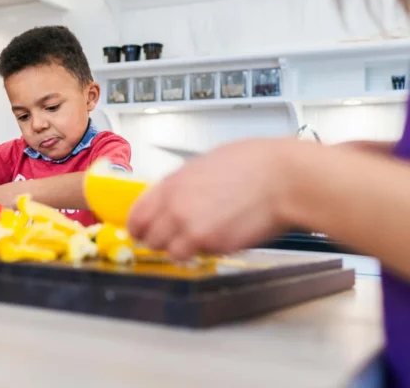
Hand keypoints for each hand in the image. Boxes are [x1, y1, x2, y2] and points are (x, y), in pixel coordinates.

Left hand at [127, 139, 297, 260]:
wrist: (283, 178)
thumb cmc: (256, 165)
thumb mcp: (207, 164)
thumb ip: (185, 184)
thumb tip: (175, 196)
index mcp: (172, 182)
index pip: (137, 213)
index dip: (139, 225)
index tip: (143, 231)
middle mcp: (173, 204)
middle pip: (147, 236)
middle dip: (159, 239)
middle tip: (176, 237)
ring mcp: (188, 225)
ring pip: (166, 250)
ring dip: (179, 249)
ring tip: (200, 238)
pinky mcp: (208, 242)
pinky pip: (191, 257)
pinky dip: (199, 254)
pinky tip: (216, 241)